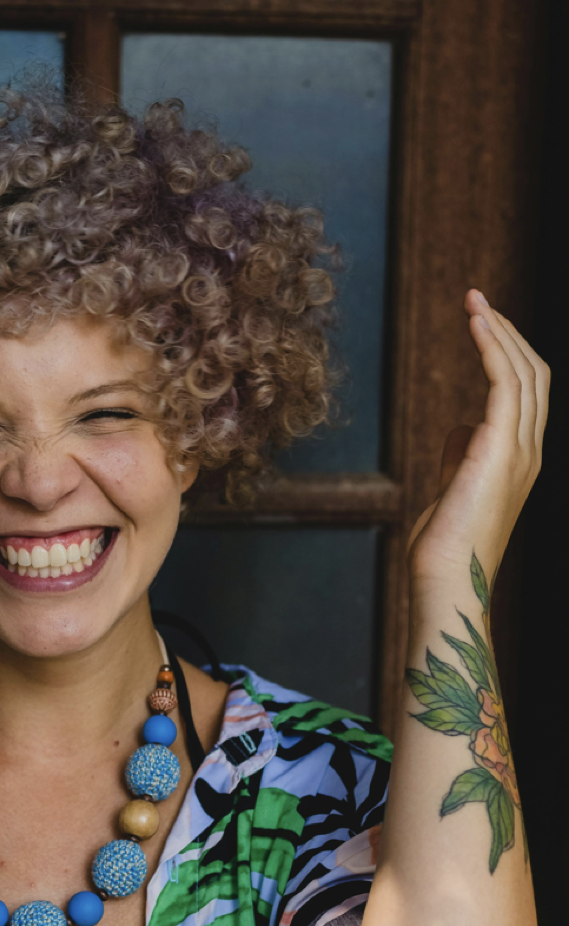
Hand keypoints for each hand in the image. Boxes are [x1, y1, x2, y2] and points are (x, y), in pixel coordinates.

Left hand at [407, 288, 548, 590]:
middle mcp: (530, 449)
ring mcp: (520, 448)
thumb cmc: (443, 540)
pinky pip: (505, 383)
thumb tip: (461, 429)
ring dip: (499, 329)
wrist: (446, 575)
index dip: (509, 352)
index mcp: (522, 457)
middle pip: (533, 372)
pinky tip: (475, 322)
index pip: (527, 391)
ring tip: (474, 299)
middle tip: (476, 298)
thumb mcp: (456, 487)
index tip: (483, 322)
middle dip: (507, 330)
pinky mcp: (500, 447)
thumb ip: (464, 455)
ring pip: (524, 371)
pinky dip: (493, 346)